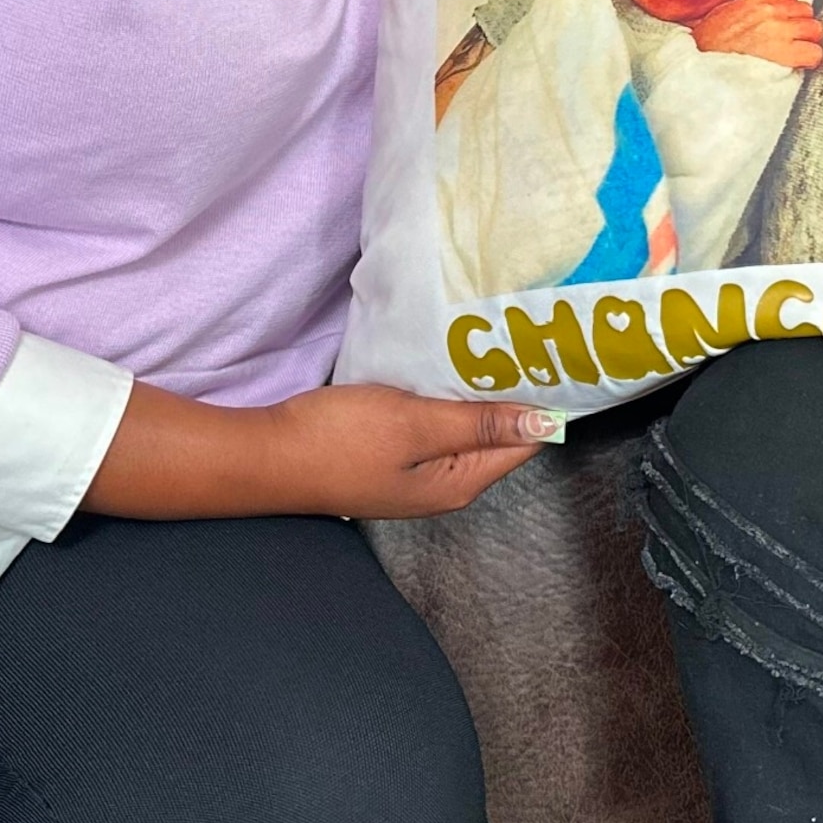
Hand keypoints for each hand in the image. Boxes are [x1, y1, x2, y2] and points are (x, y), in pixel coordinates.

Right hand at [83, 381, 556, 520]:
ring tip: (495, 345)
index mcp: (459, 483)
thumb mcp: (416, 425)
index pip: (525, 440)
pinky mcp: (391, 454)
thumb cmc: (339, 439)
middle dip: (513, 392)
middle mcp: (445, 484)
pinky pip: (435, 423)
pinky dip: (445, 396)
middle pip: (498, 435)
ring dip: (477, 392)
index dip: (543, 400)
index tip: (556, 355)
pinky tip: (446, 367)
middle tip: (528, 339)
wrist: (266, 454)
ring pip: (465, 426)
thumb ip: (480, 424)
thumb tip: (549, 423)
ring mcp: (416, 471)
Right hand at [692, 0, 822, 69]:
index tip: (784, 19)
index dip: (789, 6)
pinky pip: (815, 52)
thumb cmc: (707, 43)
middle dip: (800, 24)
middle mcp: (771, 10)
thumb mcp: (725, 10)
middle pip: (806, 10)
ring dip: (807, 41)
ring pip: (815, 29)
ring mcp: (780, 30)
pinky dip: (810, 59)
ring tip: (793, 52)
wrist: (700, 66)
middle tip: (789, 39)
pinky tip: (798, 64)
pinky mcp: (786, 53)